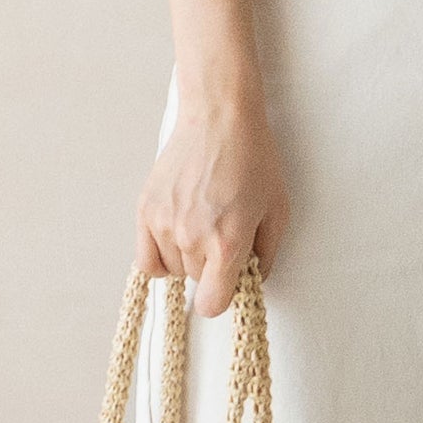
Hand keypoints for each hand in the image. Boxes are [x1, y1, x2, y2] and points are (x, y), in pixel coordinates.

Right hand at [135, 81, 289, 316]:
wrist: (218, 118)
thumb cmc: (253, 159)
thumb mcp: (277, 210)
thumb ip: (266, 254)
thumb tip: (253, 280)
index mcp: (227, 242)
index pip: (213, 304)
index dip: (224, 297)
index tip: (230, 282)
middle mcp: (191, 237)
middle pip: (197, 282)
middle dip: (212, 267)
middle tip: (223, 235)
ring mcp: (164, 224)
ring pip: (173, 270)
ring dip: (187, 259)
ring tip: (201, 227)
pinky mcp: (146, 211)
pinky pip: (146, 259)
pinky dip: (160, 258)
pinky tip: (175, 241)